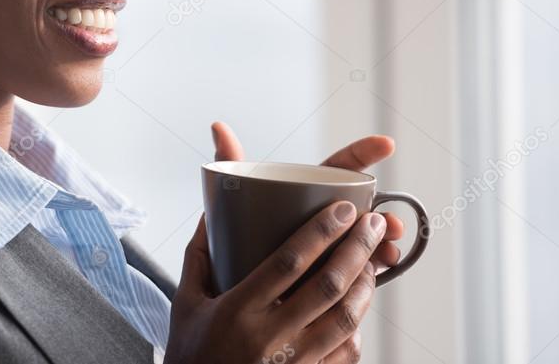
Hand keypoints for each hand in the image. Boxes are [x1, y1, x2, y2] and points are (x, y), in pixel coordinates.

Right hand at [165, 204, 384, 363]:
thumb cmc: (191, 356)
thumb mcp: (186, 305)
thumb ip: (198, 259)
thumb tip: (211, 216)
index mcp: (238, 311)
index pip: (287, 263)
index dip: (320, 232)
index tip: (342, 209)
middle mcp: (270, 338)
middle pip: (327, 286)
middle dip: (357, 249)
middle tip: (372, 224)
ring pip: (345, 319)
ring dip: (365, 285)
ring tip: (371, 260)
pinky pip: (346, 353)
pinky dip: (357, 326)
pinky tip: (356, 307)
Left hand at [211, 121, 404, 269]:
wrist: (228, 288)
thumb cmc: (234, 235)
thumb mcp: (234, 199)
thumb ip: (230, 162)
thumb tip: (217, 126)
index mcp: (304, 191)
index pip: (338, 167)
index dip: (362, 152)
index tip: (385, 144)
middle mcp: (321, 217)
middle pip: (358, 210)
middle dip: (379, 215)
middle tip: (389, 224)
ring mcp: (327, 248)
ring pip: (363, 243)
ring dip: (381, 244)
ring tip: (389, 253)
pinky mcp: (328, 281)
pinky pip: (358, 275)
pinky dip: (373, 274)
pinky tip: (380, 274)